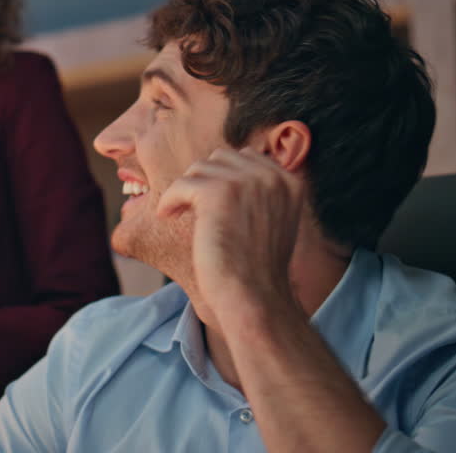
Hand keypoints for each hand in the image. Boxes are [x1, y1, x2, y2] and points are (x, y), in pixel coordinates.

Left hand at [157, 146, 309, 321]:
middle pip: (221, 157)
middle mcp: (271, 177)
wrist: (254, 298)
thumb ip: (258, 194)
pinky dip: (170, 200)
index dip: (222, 175)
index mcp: (288, 182)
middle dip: (203, 179)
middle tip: (191, 206)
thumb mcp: (272, 222)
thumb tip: (222, 170)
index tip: (207, 199)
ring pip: (199, 169)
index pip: (247, 156)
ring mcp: (245, 182)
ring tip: (180, 213)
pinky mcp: (217, 194)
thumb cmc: (256, 269)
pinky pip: (181, 184)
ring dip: (185, 190)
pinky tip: (167, 216)